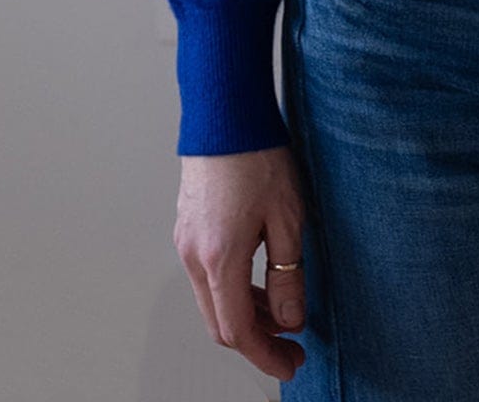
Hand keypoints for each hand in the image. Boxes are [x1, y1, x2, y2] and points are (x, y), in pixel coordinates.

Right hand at [173, 145, 308, 382]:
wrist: (225, 114)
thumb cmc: (258, 156)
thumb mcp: (287, 217)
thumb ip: (288, 274)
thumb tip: (291, 320)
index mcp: (219, 258)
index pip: (238, 330)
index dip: (266, 356)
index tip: (292, 365)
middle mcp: (193, 257)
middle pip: (220, 323)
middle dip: (257, 342)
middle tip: (291, 347)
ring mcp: (186, 243)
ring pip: (212, 301)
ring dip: (246, 316)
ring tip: (283, 314)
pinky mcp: (189, 230)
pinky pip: (207, 277)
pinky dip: (233, 291)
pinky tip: (261, 283)